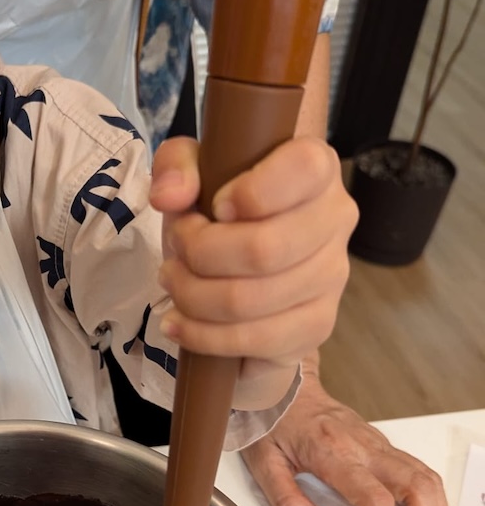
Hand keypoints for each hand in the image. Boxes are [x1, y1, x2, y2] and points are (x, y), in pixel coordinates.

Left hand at [149, 136, 355, 382]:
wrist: (241, 262)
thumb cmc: (219, 208)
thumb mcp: (191, 171)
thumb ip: (176, 165)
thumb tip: (169, 197)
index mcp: (316, 167)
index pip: (304, 169)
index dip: (249, 193)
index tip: (215, 207)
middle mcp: (336, 219)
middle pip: (263, 249)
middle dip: (199, 255)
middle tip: (177, 252)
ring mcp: (332, 277)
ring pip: (250, 300)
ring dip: (193, 297)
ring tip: (174, 284)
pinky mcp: (317, 325)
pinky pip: (256, 341)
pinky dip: (204, 335)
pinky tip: (180, 322)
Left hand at [241, 362, 455, 505]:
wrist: (286, 386)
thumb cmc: (273, 423)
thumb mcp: (263, 463)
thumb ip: (287, 501)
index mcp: (334, 453)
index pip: (374, 500)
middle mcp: (366, 447)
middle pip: (418, 489)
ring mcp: (380, 444)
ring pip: (428, 480)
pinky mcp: (386, 447)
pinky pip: (422, 475)